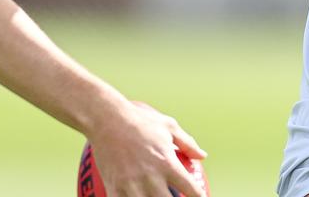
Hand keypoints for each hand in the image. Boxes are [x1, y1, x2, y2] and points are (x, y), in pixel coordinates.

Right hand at [87, 101, 207, 196]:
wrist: (106, 119)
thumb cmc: (140, 121)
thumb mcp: (168, 126)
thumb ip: (187, 143)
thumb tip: (202, 156)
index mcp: (167, 163)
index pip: (190, 189)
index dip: (198, 196)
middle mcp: (151, 177)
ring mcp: (131, 185)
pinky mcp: (114, 188)